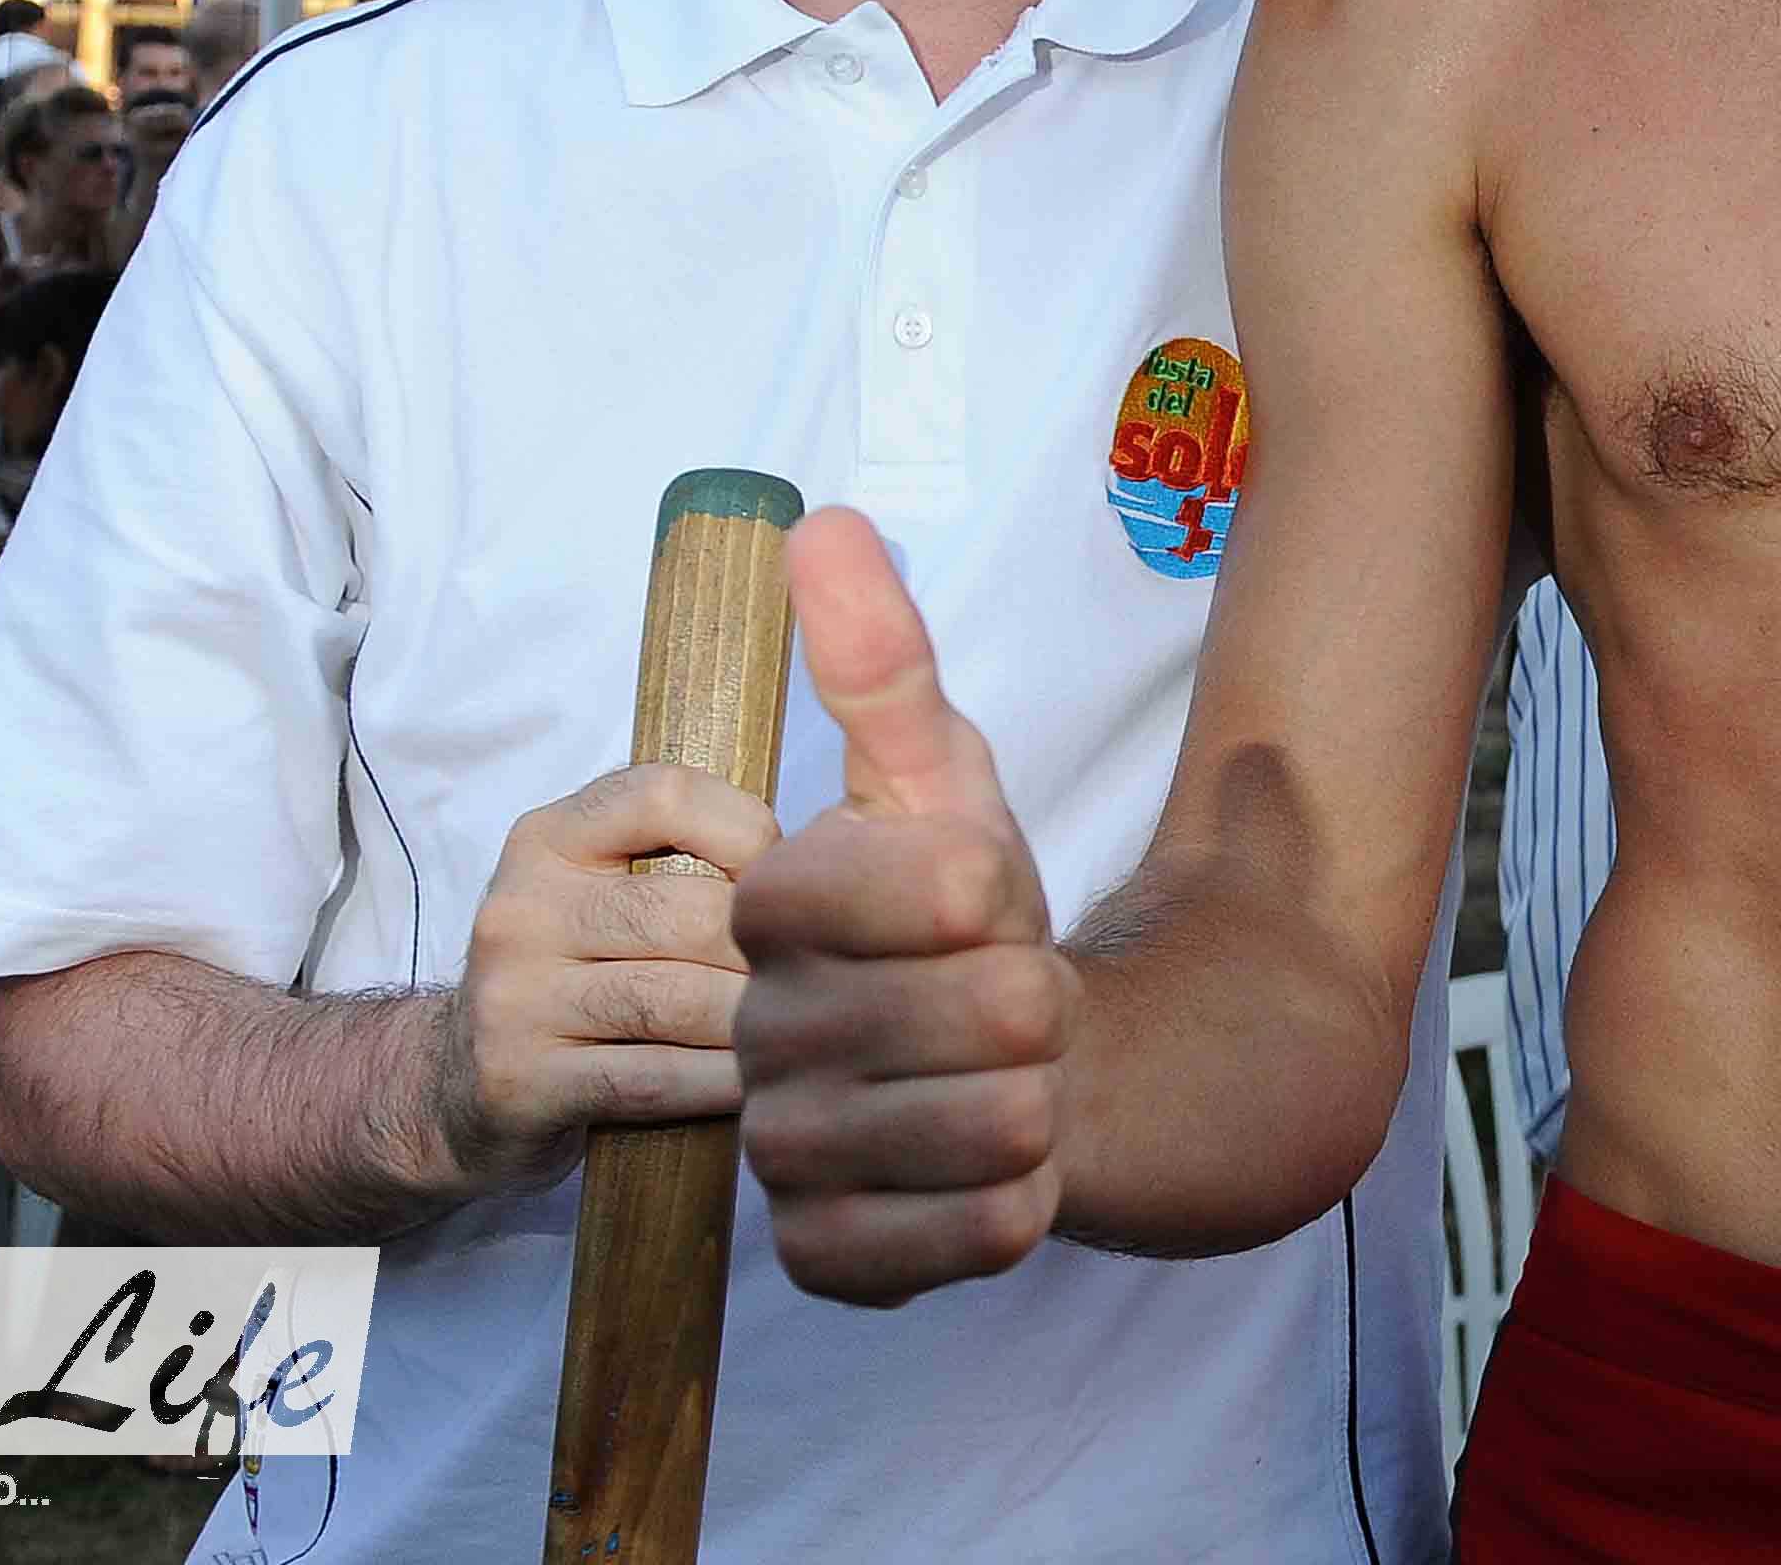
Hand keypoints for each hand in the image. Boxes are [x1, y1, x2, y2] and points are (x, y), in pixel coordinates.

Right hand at [423, 758, 782, 1199]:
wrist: (458, 1086)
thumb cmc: (581, 974)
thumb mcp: (610, 890)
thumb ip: (696, 855)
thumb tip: (845, 836)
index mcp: (550, 837)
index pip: (664, 794)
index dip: (749, 830)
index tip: (790, 881)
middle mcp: (521, 906)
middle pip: (688, 911)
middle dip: (767, 951)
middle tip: (825, 976)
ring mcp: (513, 996)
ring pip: (677, 1000)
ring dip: (754, 1021)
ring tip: (803, 1032)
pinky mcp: (520, 1081)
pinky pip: (653, 1078)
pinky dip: (719, 1083)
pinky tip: (756, 1087)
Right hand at [735, 510, 1072, 1306]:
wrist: (979, 1072)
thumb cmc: (949, 916)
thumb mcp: (931, 782)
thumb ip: (882, 664)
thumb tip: (823, 521)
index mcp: (764, 902)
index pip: (940, 885)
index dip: (1000, 892)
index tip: (989, 897)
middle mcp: (740, 1029)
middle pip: (987, 1011)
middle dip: (1040, 1001)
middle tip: (1015, 1006)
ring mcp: (769, 1150)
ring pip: (989, 1124)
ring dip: (1041, 1099)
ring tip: (1014, 1080)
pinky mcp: (818, 1260)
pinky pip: (968, 1237)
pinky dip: (1017, 1204)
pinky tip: (997, 1174)